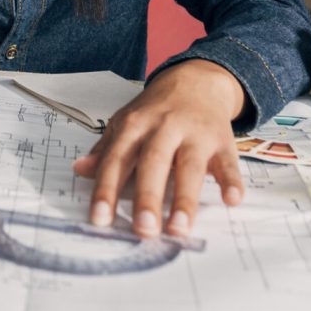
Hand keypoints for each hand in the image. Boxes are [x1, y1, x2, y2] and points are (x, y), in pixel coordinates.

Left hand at [71, 59, 245, 237]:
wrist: (195, 81)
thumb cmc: (155, 110)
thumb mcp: (125, 123)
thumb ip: (106, 150)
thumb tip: (79, 170)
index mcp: (134, 125)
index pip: (116, 159)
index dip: (106, 189)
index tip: (100, 218)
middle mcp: (162, 127)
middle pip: (152, 163)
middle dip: (147, 197)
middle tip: (143, 230)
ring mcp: (194, 133)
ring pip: (189, 167)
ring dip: (184, 199)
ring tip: (178, 229)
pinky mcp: (222, 140)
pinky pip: (227, 162)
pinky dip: (231, 181)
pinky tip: (231, 200)